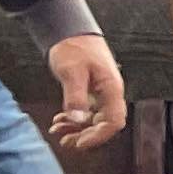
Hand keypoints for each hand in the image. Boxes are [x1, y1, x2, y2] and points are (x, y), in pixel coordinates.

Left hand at [45, 31, 125, 149]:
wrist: (70, 31)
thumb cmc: (74, 47)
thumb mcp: (72, 72)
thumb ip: (76, 97)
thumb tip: (78, 120)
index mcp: (112, 89)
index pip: (114, 121)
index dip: (98, 136)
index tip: (80, 142)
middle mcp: (110, 94)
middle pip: (104, 124)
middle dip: (85, 136)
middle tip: (66, 142)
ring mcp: (101, 94)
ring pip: (94, 120)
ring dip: (78, 130)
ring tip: (59, 131)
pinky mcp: (91, 92)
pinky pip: (86, 113)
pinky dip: (74, 120)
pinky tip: (60, 121)